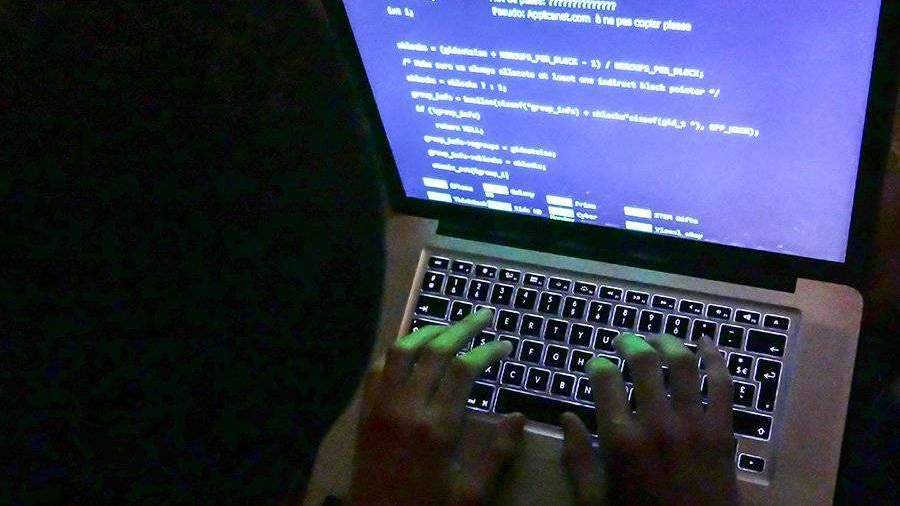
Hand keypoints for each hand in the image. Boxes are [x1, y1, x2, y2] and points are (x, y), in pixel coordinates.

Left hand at [347, 309, 524, 505]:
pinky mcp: (365, 413)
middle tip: (482, 315)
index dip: (487, 351)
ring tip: (447, 327)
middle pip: (435, 350)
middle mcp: (407, 407)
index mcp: (438, 427)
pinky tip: (409, 352)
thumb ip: (498, 454)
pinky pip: (376, 370)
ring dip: (426, 332)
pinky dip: (394, 353)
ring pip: (401, 352)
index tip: (504, 345)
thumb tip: (518, 417)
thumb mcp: (471, 494)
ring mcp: (381, 407)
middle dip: (462, 327)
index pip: (464, 370)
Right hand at [561, 333, 737, 504]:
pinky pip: (723, 384)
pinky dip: (716, 358)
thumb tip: (566, 419)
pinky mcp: (723, 431)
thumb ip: (576, 458)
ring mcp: (694, 425)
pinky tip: (707, 343)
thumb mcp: (594, 500)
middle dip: (630, 342)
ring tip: (658, 337)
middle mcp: (656, 424)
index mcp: (620, 440)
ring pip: (683, 364)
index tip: (596, 365)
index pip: (605, 379)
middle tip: (624, 341)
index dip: (597, 364)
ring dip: (668, 342)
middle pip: (643, 361)